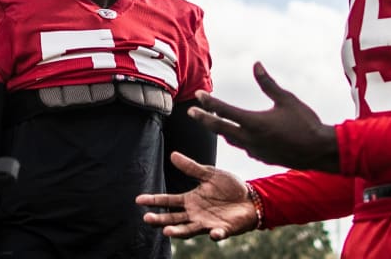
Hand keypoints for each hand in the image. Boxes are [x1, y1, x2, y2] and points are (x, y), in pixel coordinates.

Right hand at [136, 152, 256, 239]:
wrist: (251, 198)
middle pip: (173, 218)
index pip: (168, 201)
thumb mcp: (209, 174)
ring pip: (189, 230)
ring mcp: (208, 223)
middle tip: (147, 219)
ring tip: (167, 232)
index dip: (154, 200)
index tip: (139, 199)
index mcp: (190, 200)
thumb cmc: (229, 187)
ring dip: (178, 232)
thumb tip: (172, 155)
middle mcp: (195, 214)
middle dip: (160, 220)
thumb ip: (191, 168)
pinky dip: (216, 235)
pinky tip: (212, 234)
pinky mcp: (223, 229)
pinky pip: (218, 233)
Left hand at [188, 62, 339, 171]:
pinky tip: (240, 135)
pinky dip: (238, 139)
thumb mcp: (286, 99)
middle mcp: (250, 139)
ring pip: (231, 139)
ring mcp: (255, 151)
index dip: (209, 103)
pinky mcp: (262, 158)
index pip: (224, 111)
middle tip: (190, 112)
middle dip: (204, 119)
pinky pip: (244, 147)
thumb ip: (267, 83)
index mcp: (254, 122)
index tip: (198, 95)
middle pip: (219, 128)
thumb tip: (256, 64)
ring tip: (212, 121)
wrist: (320, 152)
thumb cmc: (305, 122)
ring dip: (220, 130)